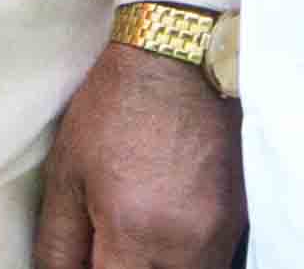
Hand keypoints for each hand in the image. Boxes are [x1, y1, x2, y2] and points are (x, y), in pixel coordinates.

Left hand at [36, 40, 238, 268]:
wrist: (183, 54)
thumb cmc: (115, 111)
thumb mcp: (65, 179)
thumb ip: (58, 247)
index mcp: (136, 232)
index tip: (87, 258)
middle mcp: (189, 238)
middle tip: (111, 250)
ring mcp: (224, 224)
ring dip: (162, 266)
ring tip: (138, 242)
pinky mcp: (244, 207)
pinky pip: (215, 254)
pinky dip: (188, 255)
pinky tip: (167, 230)